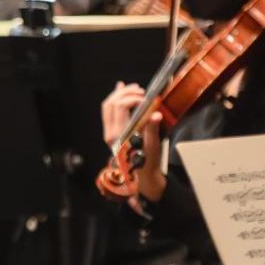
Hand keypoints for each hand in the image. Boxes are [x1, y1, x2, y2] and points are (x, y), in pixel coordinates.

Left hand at [100, 82, 165, 204]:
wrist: (142, 176)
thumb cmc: (148, 163)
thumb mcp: (153, 146)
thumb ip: (152, 129)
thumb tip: (156, 114)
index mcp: (120, 135)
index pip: (120, 108)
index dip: (131, 99)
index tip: (145, 99)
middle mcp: (111, 132)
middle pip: (111, 104)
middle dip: (124, 93)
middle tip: (139, 90)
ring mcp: (110, 132)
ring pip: (108, 106)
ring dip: (119, 95)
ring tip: (132, 88)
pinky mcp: (113, 132)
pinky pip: (109, 112)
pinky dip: (115, 100)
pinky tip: (120, 90)